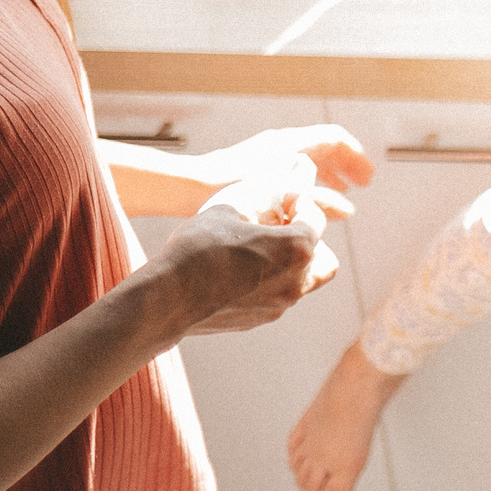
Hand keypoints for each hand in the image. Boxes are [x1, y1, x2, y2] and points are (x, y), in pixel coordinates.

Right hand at [156, 159, 339, 335]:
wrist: (168, 298)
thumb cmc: (199, 246)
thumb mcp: (234, 203)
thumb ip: (270, 189)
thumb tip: (296, 171)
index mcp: (297, 249)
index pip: (315, 216)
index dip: (297, 201)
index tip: (277, 199)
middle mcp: (297, 281)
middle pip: (323, 256)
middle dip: (307, 238)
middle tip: (279, 226)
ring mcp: (280, 304)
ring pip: (305, 280)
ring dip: (292, 261)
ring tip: (259, 246)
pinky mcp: (261, 318)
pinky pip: (280, 295)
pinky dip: (273, 279)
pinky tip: (242, 267)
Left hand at [198, 124, 371, 218]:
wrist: (189, 187)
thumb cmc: (233, 190)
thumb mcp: (282, 197)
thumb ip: (318, 203)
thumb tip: (347, 209)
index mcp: (291, 143)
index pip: (336, 139)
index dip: (356, 159)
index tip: (367, 180)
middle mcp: (281, 144)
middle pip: (324, 148)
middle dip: (345, 166)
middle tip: (360, 185)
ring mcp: (268, 154)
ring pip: (308, 160)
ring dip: (328, 175)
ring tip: (340, 195)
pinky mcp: (256, 168)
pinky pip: (293, 170)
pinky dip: (308, 182)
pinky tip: (307, 204)